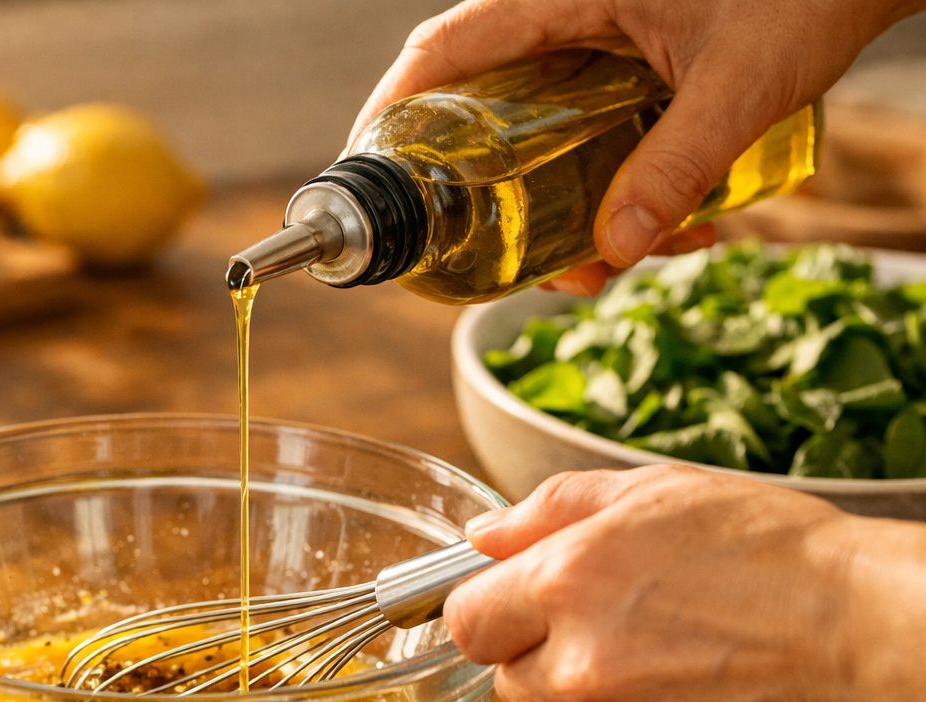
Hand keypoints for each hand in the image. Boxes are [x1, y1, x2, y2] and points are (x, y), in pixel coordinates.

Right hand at [351, 0, 924, 288]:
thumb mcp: (742, 83)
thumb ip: (677, 166)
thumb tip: (615, 252)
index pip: (443, 51)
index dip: (392, 116)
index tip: (373, 181)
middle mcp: (567, 13)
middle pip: (480, 105)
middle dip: (492, 197)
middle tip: (517, 262)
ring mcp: (599, 39)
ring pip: (539, 131)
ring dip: (565, 208)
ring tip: (615, 262)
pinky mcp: (632, 63)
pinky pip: (592, 132)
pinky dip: (614, 186)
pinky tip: (673, 226)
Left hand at [443, 466, 925, 701]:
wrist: (867, 632)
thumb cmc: (769, 550)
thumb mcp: (654, 492)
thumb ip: (549, 509)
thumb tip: (482, 535)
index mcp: (564, 584)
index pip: (462, 623)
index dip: (487, 613)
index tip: (514, 608)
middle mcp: (579, 665)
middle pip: (505, 684)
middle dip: (539, 658)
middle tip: (606, 628)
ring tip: (653, 664)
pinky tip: (687, 700)